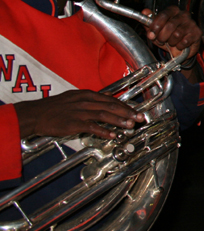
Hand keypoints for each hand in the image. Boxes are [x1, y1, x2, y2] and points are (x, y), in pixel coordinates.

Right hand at [14, 90, 144, 139]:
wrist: (36, 114)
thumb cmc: (54, 107)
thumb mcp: (74, 97)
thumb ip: (92, 99)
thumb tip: (108, 99)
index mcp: (87, 95)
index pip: (111, 100)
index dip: (126, 106)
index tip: (136, 111)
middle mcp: (86, 101)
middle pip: (111, 106)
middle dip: (128, 112)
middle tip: (140, 118)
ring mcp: (80, 112)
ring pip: (104, 115)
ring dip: (119, 120)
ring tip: (130, 125)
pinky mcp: (73, 123)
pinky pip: (92, 127)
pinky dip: (103, 131)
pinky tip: (112, 135)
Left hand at [142, 6, 201, 59]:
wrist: (180, 49)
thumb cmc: (168, 37)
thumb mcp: (156, 30)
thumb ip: (149, 21)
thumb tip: (145, 12)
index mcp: (173, 10)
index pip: (163, 15)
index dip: (156, 26)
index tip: (151, 35)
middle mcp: (183, 14)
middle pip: (170, 25)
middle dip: (162, 37)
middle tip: (161, 41)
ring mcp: (191, 23)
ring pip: (177, 34)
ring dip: (171, 42)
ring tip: (171, 42)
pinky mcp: (197, 32)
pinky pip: (185, 41)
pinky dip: (179, 46)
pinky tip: (179, 45)